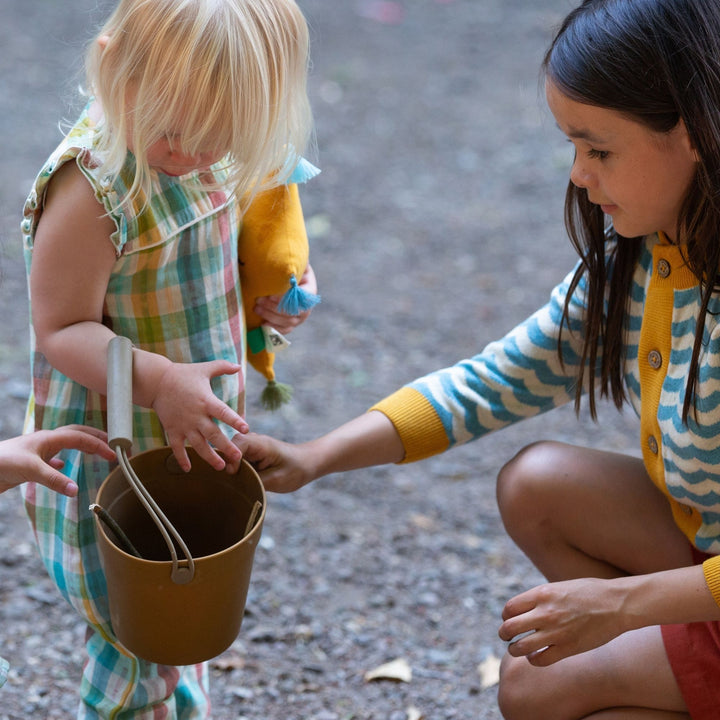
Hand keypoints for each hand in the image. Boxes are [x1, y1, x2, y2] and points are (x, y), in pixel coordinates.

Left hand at [0, 425, 115, 496]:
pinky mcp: (30, 462)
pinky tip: (63, 466)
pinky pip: (51, 457)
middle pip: (77, 434)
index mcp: (49, 438)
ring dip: (82, 445)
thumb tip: (77, 491)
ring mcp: (38, 451)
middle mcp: (46, 442)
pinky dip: (62, 460)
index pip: (82, 438)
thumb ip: (55, 480)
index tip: (115, 455)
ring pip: (65, 444)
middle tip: (112, 444)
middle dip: (96, 437)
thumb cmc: (3, 462)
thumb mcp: (31, 470)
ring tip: (94, 451)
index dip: (100, 445)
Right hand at [150, 360, 249, 471]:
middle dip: (226, 447)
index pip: (224, 412)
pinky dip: (181, 458)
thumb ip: (223, 367)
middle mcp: (196, 415)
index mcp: (206, 401)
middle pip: (213, 434)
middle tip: (238, 458)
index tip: (246, 429)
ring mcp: (183, 425)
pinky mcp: (172, 429)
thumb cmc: (183, 374)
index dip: (235, 421)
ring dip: (209, 457)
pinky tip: (188, 469)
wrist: (156, 382)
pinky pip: (177, 447)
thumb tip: (239, 365)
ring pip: (198, 445)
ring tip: (220, 467)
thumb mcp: (204, 368)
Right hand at [228, 432, 314, 491]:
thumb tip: (233, 484)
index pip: (235, 445)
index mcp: (260, 443)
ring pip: (231, 455)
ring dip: (232, 467)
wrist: (308, 463)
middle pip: (229, 448)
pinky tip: (240, 479)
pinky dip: (237, 469)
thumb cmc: (295, 470)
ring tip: (235, 481)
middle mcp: (253, 441)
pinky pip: (237, 460)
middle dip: (227, 463)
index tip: (233, 474)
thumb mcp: (275, 479)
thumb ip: (253, 480)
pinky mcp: (251, 454)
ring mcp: (251, 447)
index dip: (230, 459)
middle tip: (232, 480)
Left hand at [253, 263, 317, 334]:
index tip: (270, 295)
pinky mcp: (291, 324)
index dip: (286, 299)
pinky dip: (274, 328)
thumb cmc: (287, 268)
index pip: (301, 298)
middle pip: (293, 312)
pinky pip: (285, 330)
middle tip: (258, 300)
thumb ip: (291, 263)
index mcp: (309, 289)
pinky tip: (262, 324)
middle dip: (274, 308)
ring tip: (256, 308)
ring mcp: (300, 317)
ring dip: (270, 316)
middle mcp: (307, 306)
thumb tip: (285, 263)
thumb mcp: (291, 263)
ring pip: (288, 322)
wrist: (285, 278)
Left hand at [498, 577, 628, 665]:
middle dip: (503, 634)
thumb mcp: (559, 586)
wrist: (617, 603)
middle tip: (506, 636)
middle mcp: (546, 612)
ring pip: (520, 647)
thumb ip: (541, 597)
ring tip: (516, 648)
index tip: (508, 619)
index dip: (505, 616)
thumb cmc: (588, 592)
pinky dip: (533, 660)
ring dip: (514, 649)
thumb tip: (524, 609)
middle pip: (509, 628)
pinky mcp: (569, 648)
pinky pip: (541, 660)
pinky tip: (535, 656)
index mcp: (542, 594)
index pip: (509, 608)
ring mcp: (557, 631)